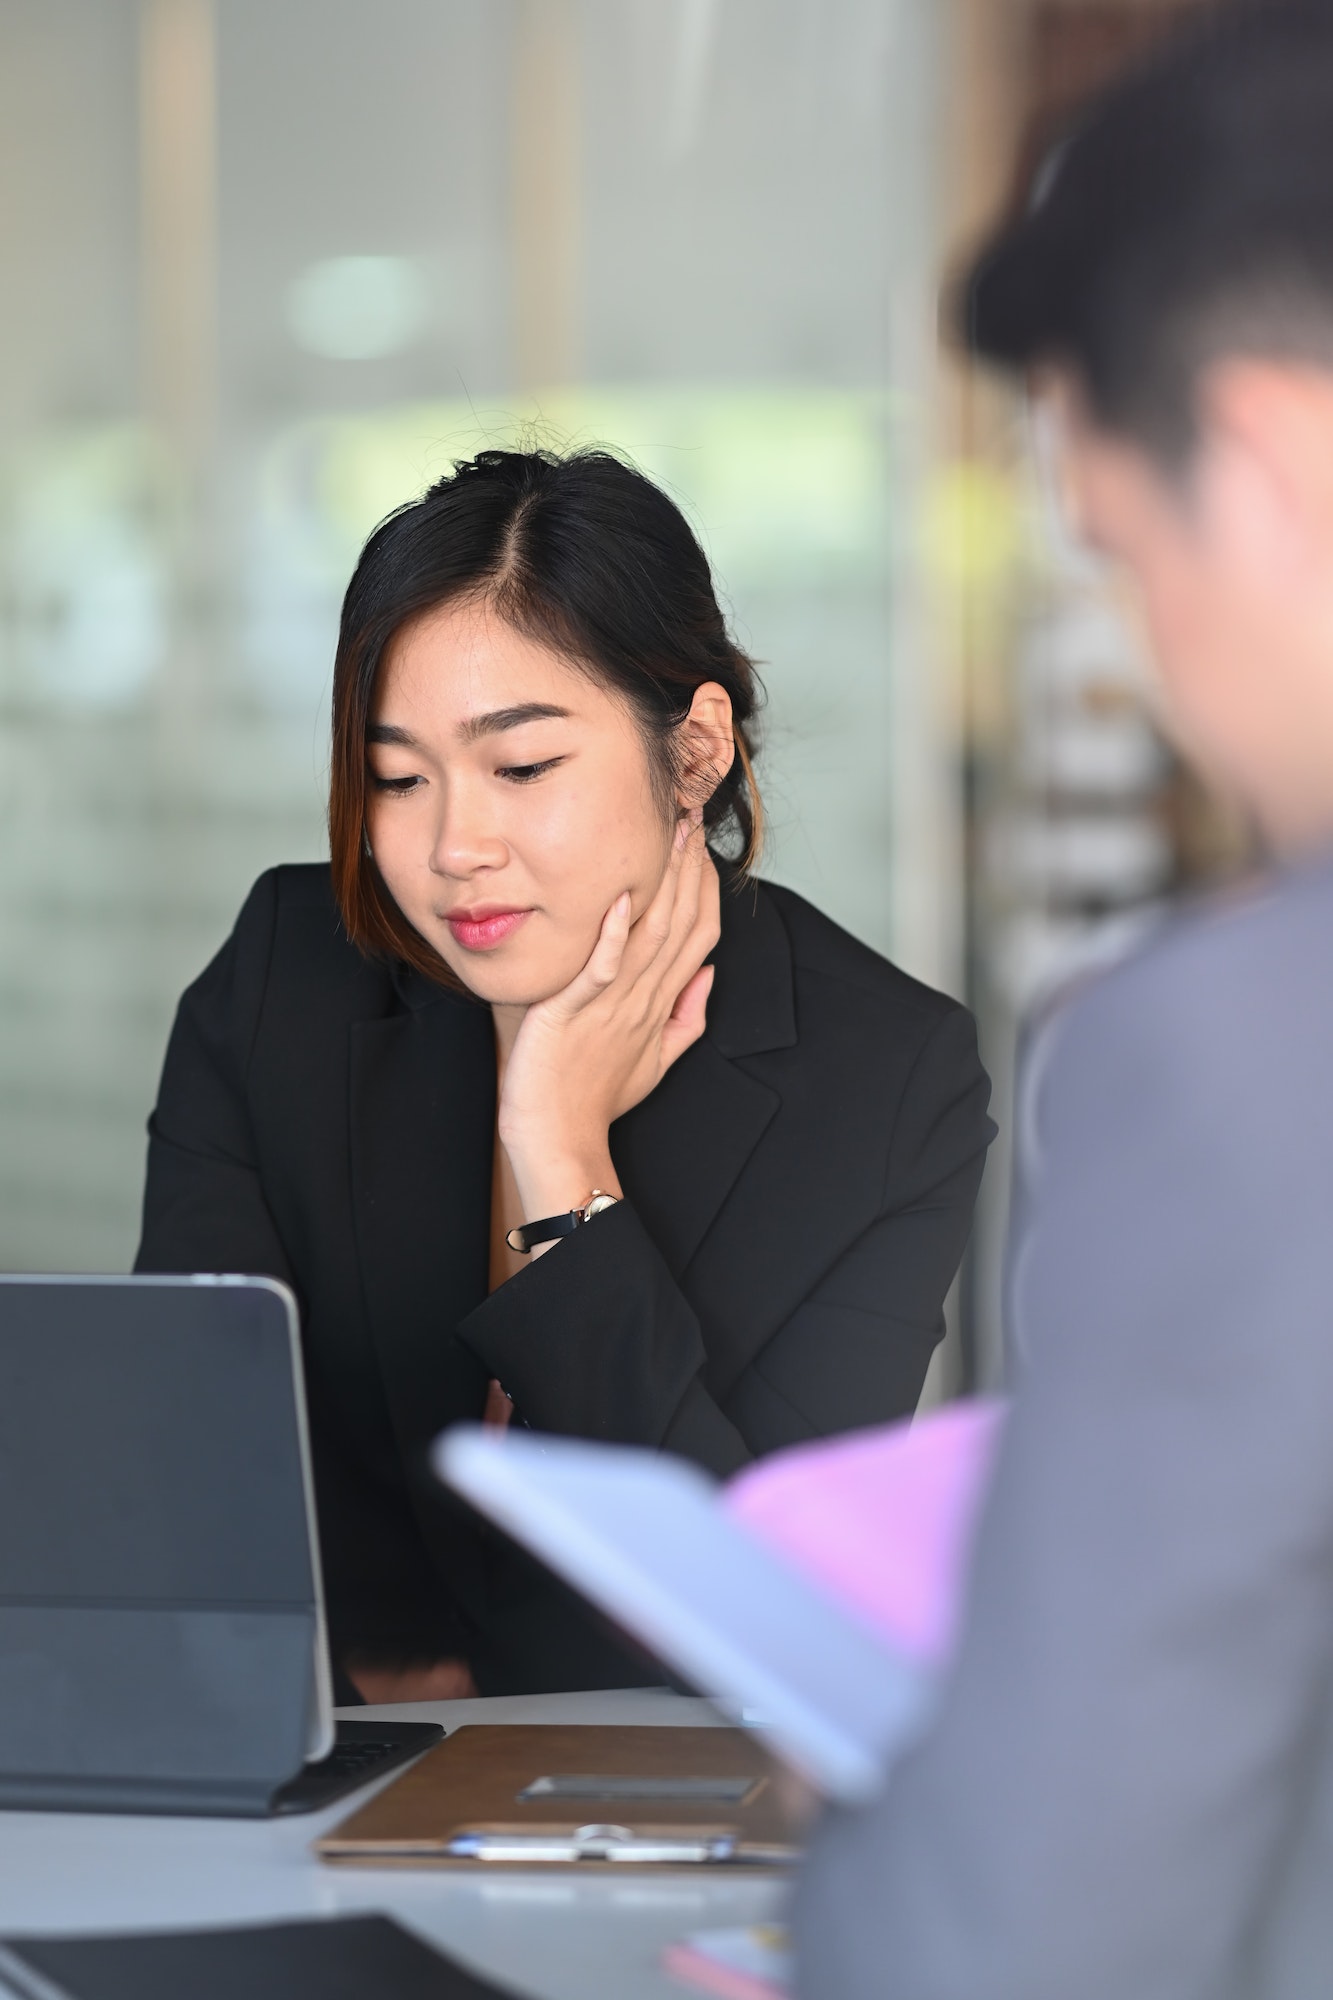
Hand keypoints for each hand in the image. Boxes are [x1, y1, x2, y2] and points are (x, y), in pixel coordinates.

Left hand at [497, 813, 720, 1229]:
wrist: (560, 1139)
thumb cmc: (596, 1101)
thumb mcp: (654, 1061)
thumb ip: (686, 1018)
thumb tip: (707, 978)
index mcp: (661, 1006)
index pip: (698, 937)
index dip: (705, 889)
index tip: (702, 845)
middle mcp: (645, 1000)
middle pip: (681, 925)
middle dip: (690, 868)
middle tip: (693, 817)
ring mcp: (613, 1006)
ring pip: (651, 936)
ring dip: (664, 884)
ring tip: (672, 836)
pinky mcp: (575, 1013)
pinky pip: (602, 967)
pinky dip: (614, 932)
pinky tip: (622, 895)